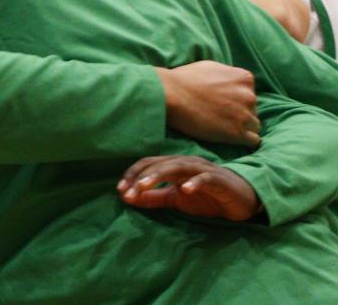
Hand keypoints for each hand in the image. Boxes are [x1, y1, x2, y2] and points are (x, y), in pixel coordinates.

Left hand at [117, 156, 259, 221]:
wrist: (241, 200)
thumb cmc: (207, 196)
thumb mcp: (176, 199)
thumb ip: (154, 197)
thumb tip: (128, 198)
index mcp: (173, 165)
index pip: (148, 164)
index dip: (132, 175)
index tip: (120, 190)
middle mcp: (185, 163)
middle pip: (158, 164)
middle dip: (140, 177)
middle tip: (127, 191)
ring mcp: (202, 169)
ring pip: (176, 167)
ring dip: (158, 176)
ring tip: (143, 187)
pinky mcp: (218, 179)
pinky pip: (205, 178)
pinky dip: (194, 182)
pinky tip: (185, 190)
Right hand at [158, 61, 259, 147]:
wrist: (169, 94)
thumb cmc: (184, 79)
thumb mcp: (211, 67)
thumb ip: (228, 75)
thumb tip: (234, 82)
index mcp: (244, 78)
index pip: (250, 92)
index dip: (237, 98)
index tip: (223, 102)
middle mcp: (249, 96)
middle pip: (252, 109)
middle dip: (240, 112)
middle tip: (220, 115)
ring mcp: (244, 115)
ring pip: (253, 125)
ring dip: (241, 127)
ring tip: (222, 126)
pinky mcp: (237, 133)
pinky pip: (253, 140)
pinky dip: (243, 140)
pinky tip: (229, 136)